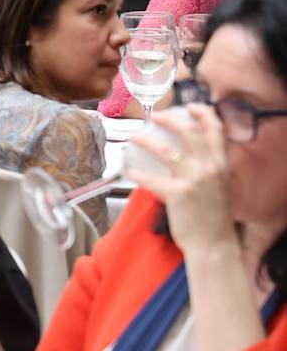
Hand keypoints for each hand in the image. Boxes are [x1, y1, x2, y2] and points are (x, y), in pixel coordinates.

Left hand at [125, 105, 237, 256]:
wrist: (214, 244)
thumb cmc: (213, 217)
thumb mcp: (218, 186)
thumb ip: (207, 169)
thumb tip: (187, 155)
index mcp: (221, 165)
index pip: (215, 131)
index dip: (203, 114)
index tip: (190, 106)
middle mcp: (209, 169)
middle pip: (189, 133)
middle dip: (171, 120)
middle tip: (156, 116)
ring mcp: (194, 181)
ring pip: (167, 151)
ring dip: (147, 140)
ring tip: (134, 136)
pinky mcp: (177, 195)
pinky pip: (151, 179)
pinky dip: (137, 173)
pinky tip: (129, 170)